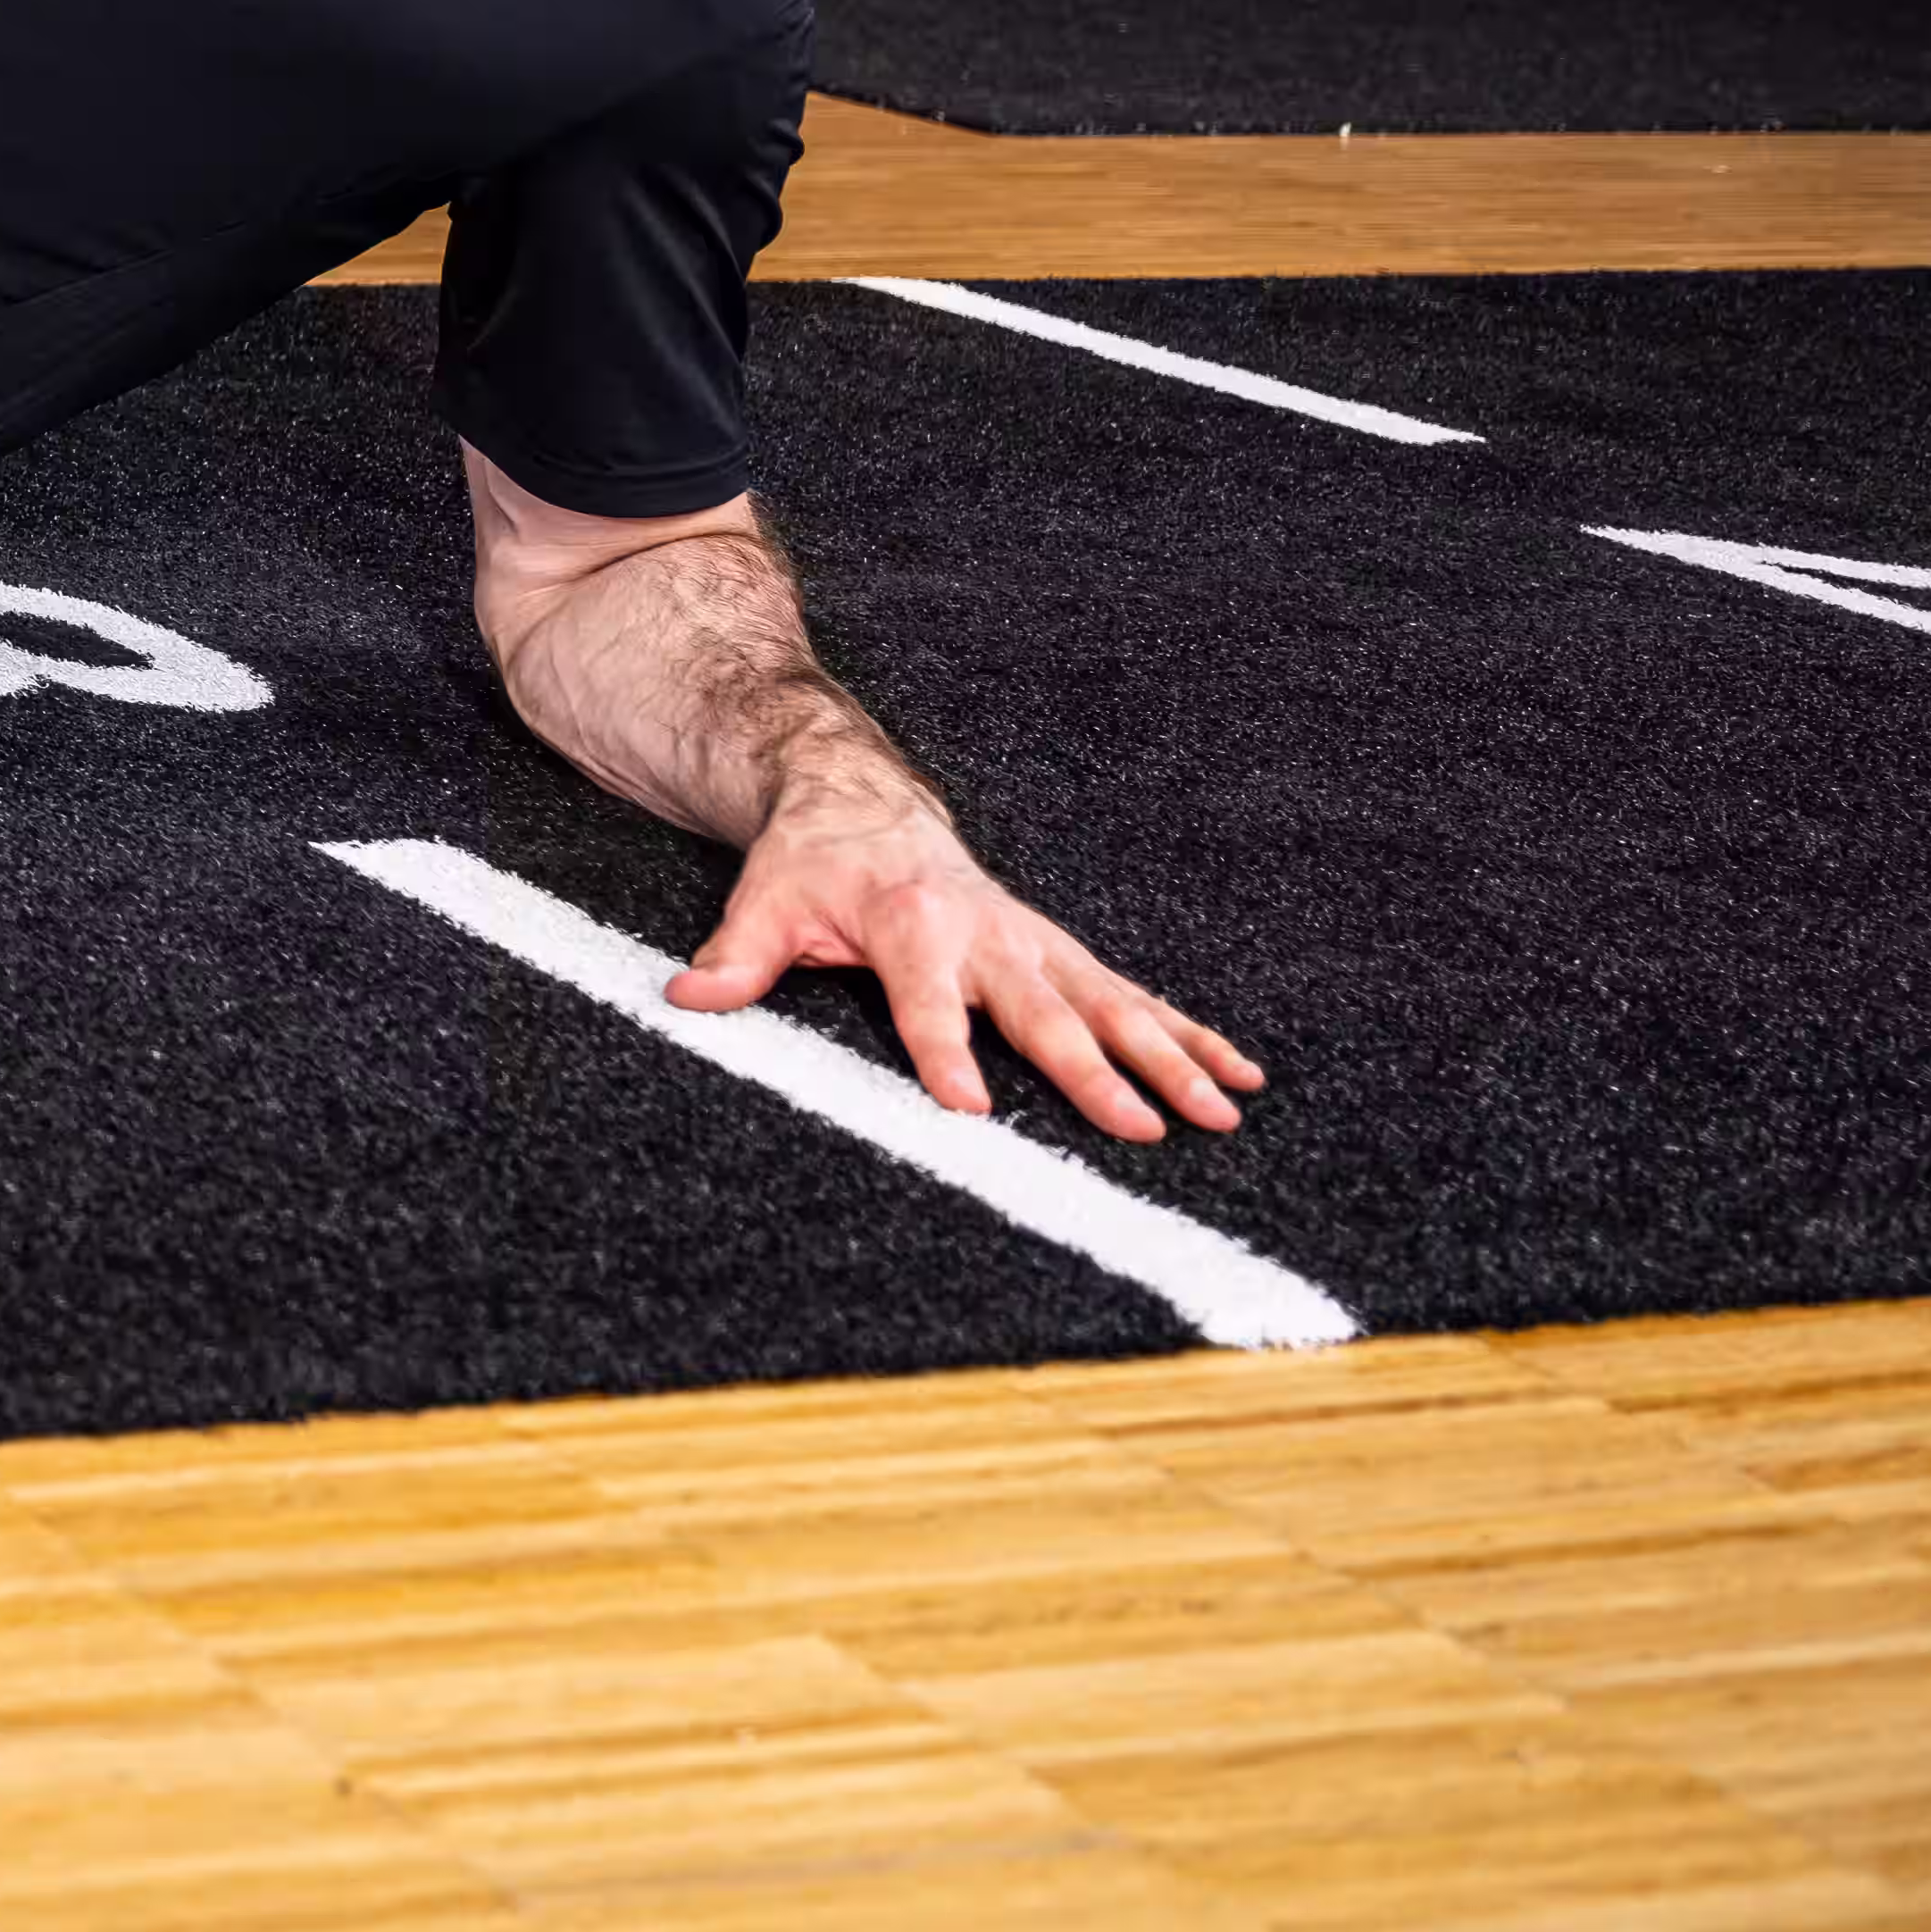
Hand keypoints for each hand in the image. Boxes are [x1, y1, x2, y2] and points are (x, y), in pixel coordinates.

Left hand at [676, 793, 1265, 1143]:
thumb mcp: (765, 902)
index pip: (928, 1000)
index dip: (946, 1051)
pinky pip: (1136, 996)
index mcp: (910, 924)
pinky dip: (1191, 1033)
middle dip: (1091, 1071)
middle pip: (1042, 1011)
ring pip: (1113, 1005)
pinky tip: (1242, 1073)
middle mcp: (986, 933)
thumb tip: (688, 994)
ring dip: (1170, 1058)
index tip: (971, 1109)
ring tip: (1220, 1113)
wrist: (861, 802)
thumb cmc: (811, 863)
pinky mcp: (1061, 952)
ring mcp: (1035, 943)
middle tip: (1139, 1129)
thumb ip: (738, 954)